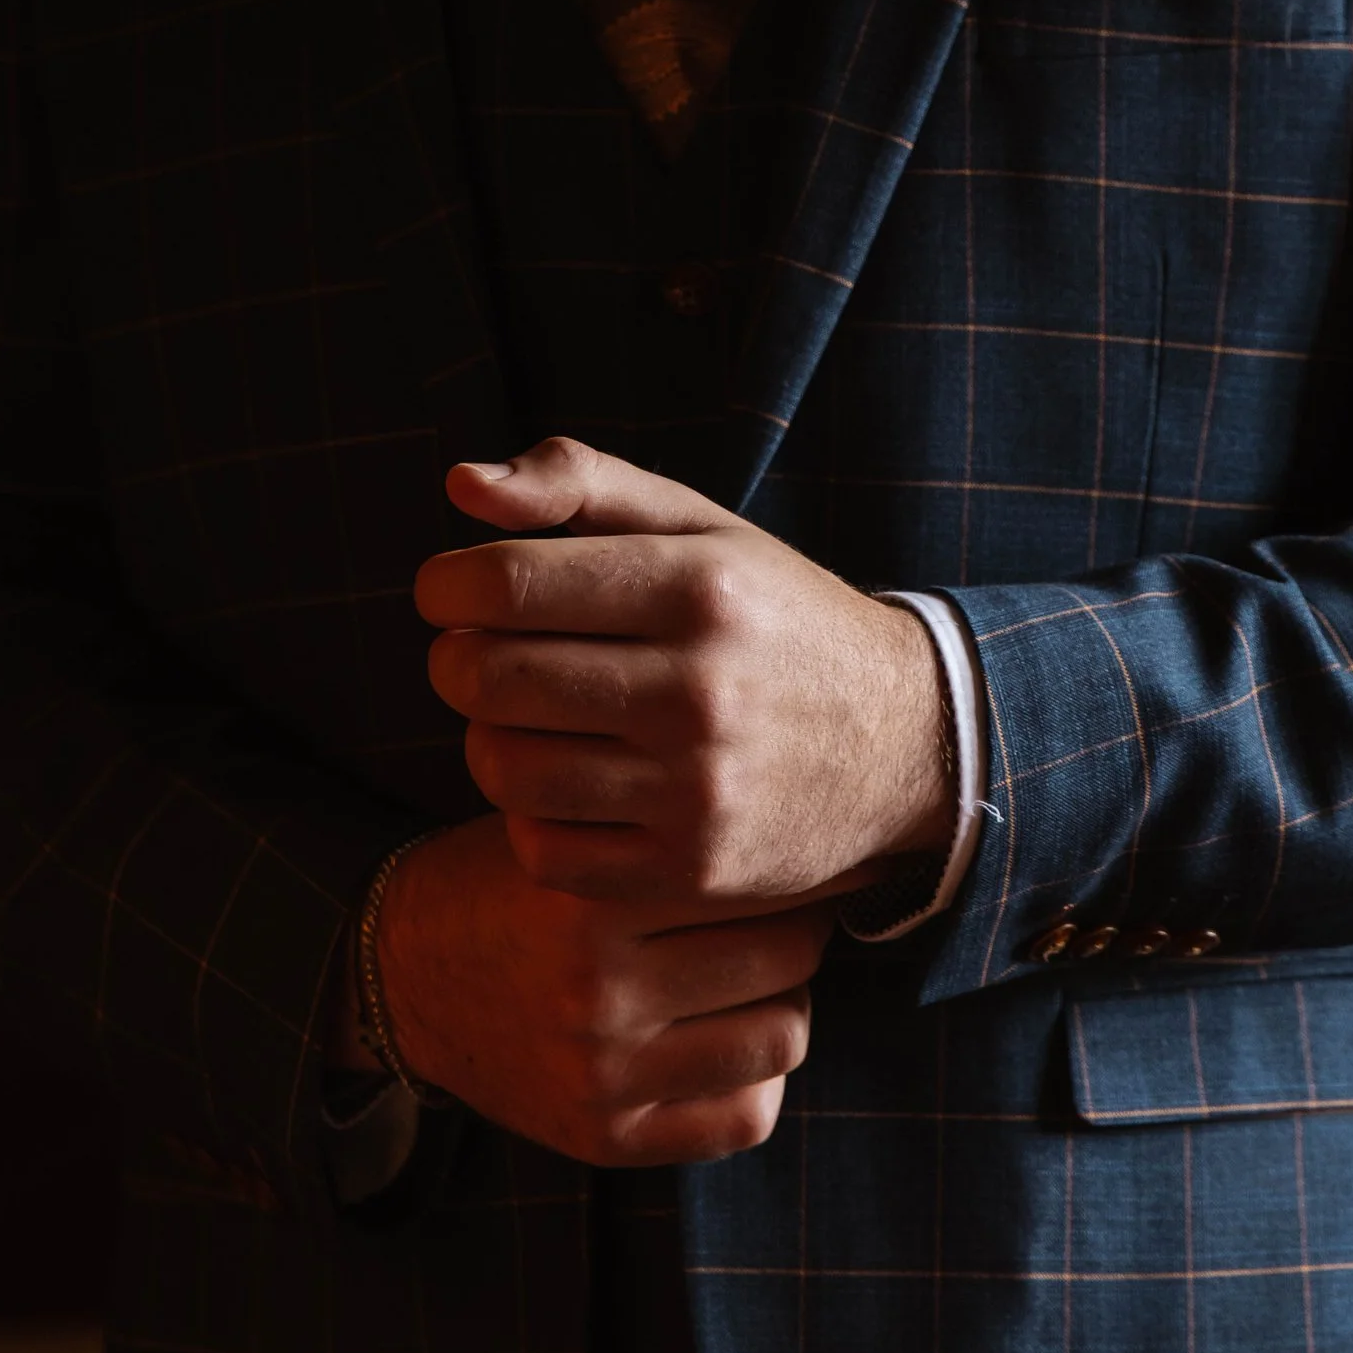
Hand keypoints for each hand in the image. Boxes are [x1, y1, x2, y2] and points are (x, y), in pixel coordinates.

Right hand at [364, 811, 831, 1165]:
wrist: (405, 976)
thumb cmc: (511, 882)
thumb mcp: (568, 831)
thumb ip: (664, 832)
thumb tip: (810, 817)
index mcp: (588, 900)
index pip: (751, 874)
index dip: (799, 854)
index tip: (812, 843)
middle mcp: (596, 992)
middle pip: (786, 952)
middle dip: (802, 922)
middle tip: (789, 907)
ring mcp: (602, 1075)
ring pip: (783, 1035)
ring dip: (786, 998)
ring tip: (758, 973)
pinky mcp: (606, 1139)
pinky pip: (747, 1116)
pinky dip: (756, 1077)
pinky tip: (727, 1038)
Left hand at [416, 438, 954, 906]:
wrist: (905, 740)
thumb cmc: (771, 615)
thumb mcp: (698, 524)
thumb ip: (579, 483)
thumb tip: (460, 484)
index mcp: (698, 586)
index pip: (508, 584)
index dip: (447, 588)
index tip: (447, 593)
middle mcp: (699, 688)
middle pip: (491, 677)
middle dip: (454, 660)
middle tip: (472, 654)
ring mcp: (696, 789)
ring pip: (504, 768)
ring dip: (485, 737)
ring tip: (517, 717)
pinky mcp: (690, 869)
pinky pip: (543, 850)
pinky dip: (527, 815)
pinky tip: (558, 781)